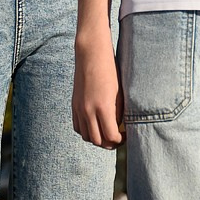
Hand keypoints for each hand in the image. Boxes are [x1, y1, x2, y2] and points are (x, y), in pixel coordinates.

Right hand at [73, 34, 124, 148]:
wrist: (91, 55)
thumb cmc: (111, 72)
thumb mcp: (119, 94)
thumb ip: (118, 114)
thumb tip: (118, 129)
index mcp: (103, 108)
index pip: (111, 136)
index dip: (120, 140)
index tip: (125, 136)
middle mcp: (88, 111)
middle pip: (97, 141)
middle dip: (109, 144)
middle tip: (117, 139)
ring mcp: (79, 109)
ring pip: (86, 136)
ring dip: (97, 139)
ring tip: (106, 133)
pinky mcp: (74, 105)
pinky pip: (78, 127)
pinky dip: (86, 131)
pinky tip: (95, 126)